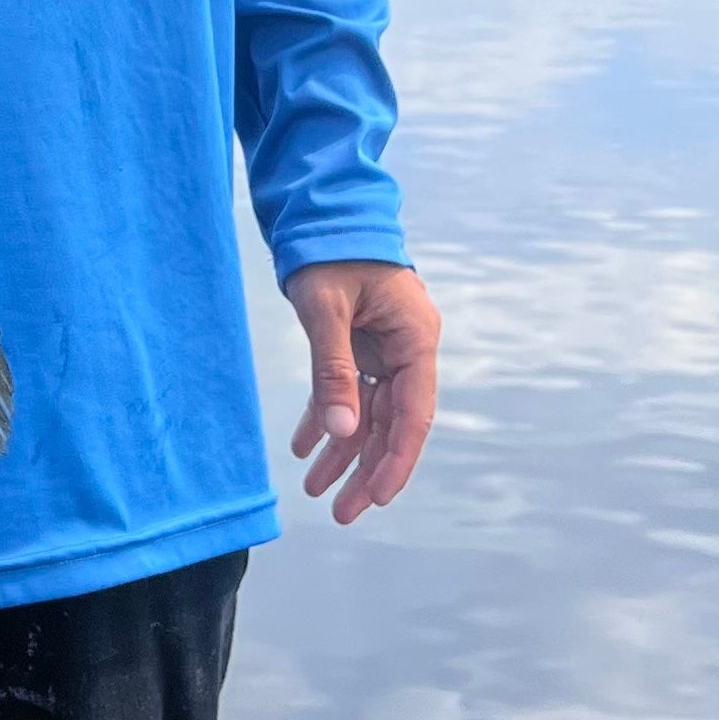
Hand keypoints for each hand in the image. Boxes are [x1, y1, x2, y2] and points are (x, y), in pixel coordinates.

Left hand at [282, 258, 439, 524]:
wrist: (320, 206)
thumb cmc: (329, 249)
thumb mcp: (326, 310)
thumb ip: (334, 370)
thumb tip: (343, 433)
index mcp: (414, 337)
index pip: (413, 414)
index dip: (396, 460)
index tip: (375, 499)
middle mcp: (407, 346)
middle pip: (391, 422)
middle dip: (366, 469)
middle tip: (341, 513)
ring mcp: (385, 345)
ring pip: (369, 412)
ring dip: (343, 451)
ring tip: (313, 490)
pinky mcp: (361, 341)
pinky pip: (348, 390)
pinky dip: (327, 417)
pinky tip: (304, 448)